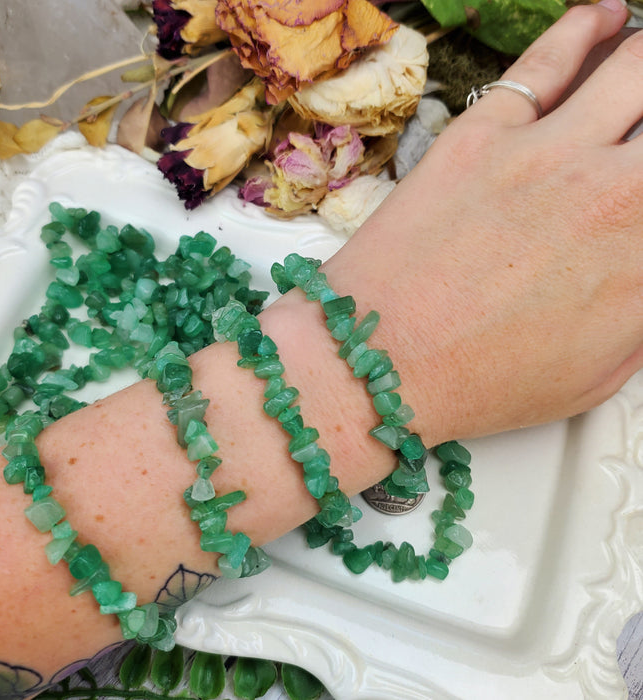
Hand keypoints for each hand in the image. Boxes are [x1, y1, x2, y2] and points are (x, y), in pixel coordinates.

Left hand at [325, 0, 642, 444]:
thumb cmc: (475, 382)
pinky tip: (605, 20)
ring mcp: (547, 156)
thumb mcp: (594, 375)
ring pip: (636, 68)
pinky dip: (587, 28)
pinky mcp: (480, 135)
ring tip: (642, 62)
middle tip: (642, 144)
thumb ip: (641, 312)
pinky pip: (550, 59)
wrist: (375, 362)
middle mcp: (615, 198)